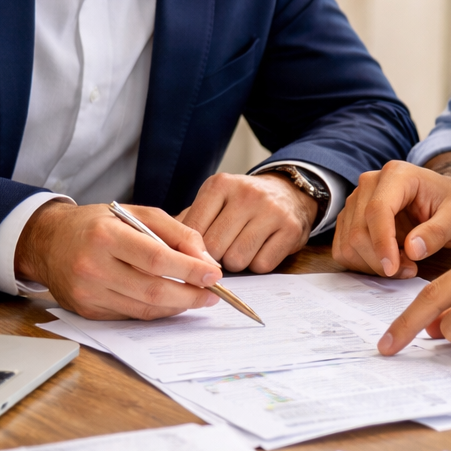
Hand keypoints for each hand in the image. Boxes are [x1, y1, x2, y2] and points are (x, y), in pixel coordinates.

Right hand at [15, 200, 222, 319]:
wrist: (49, 242)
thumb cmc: (96, 225)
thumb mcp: (135, 213)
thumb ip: (174, 232)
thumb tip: (204, 259)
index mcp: (105, 235)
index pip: (156, 258)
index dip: (189, 269)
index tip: (214, 274)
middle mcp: (93, 266)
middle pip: (153, 289)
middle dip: (190, 295)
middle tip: (212, 294)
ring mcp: (88, 293)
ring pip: (144, 308)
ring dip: (177, 306)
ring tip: (196, 297)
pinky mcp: (88, 311)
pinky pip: (131, 315)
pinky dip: (156, 311)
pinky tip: (171, 302)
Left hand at [177, 172, 317, 271]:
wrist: (290, 193)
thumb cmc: (243, 203)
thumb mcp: (215, 201)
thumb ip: (188, 221)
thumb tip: (159, 245)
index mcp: (220, 185)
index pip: (193, 229)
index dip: (190, 249)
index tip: (193, 255)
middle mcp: (247, 194)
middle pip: (215, 247)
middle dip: (213, 260)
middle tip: (220, 254)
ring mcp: (271, 211)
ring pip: (238, 259)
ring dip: (236, 263)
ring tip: (241, 249)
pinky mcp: (291, 229)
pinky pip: (263, 265)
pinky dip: (258, 264)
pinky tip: (260, 250)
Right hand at [332, 160, 450, 277]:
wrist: (442, 198)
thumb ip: (438, 232)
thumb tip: (413, 249)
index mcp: (397, 175)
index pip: (377, 210)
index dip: (381, 242)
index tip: (393, 268)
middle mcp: (370, 183)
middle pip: (358, 230)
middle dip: (380, 260)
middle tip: (410, 269)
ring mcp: (356, 200)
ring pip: (348, 243)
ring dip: (372, 264)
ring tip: (403, 264)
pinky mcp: (350, 218)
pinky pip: (344, 249)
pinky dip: (363, 263)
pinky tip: (387, 261)